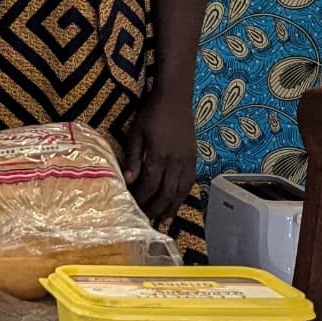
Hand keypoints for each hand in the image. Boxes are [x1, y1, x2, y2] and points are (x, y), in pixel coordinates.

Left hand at [122, 91, 200, 223]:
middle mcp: (175, 161)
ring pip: (180, 191)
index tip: (132, 208)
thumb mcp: (136, 133)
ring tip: (163, 222)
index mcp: (159, 155)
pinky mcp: (194, 159)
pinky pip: (190, 183)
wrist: (175, 99)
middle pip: (166, 193)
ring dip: (171, 208)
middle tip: (146, 221)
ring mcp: (187, 161)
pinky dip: (183, 197)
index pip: (149, 184)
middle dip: (155, 209)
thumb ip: (133, 157)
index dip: (141, 198)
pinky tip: (177, 204)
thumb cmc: (151, 114)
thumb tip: (127, 180)